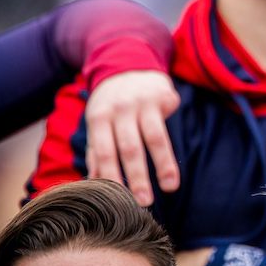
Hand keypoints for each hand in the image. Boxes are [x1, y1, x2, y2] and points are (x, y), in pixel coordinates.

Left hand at [85, 70, 180, 204]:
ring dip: (162, 166)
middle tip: (143, 202)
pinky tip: (172, 172)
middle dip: (136, 176)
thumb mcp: (98, 121)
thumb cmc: (112, 102)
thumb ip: (95, 151)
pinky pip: (167, 125)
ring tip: (169, 188)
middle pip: (129, 147)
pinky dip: (170, 152)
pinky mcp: (162, 97)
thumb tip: (93, 183)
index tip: (118, 200)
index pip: (104, 151)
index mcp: (99, 117)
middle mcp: (120, 109)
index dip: (110, 176)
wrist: (130, 63)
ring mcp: (143, 102)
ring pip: (154, 138)